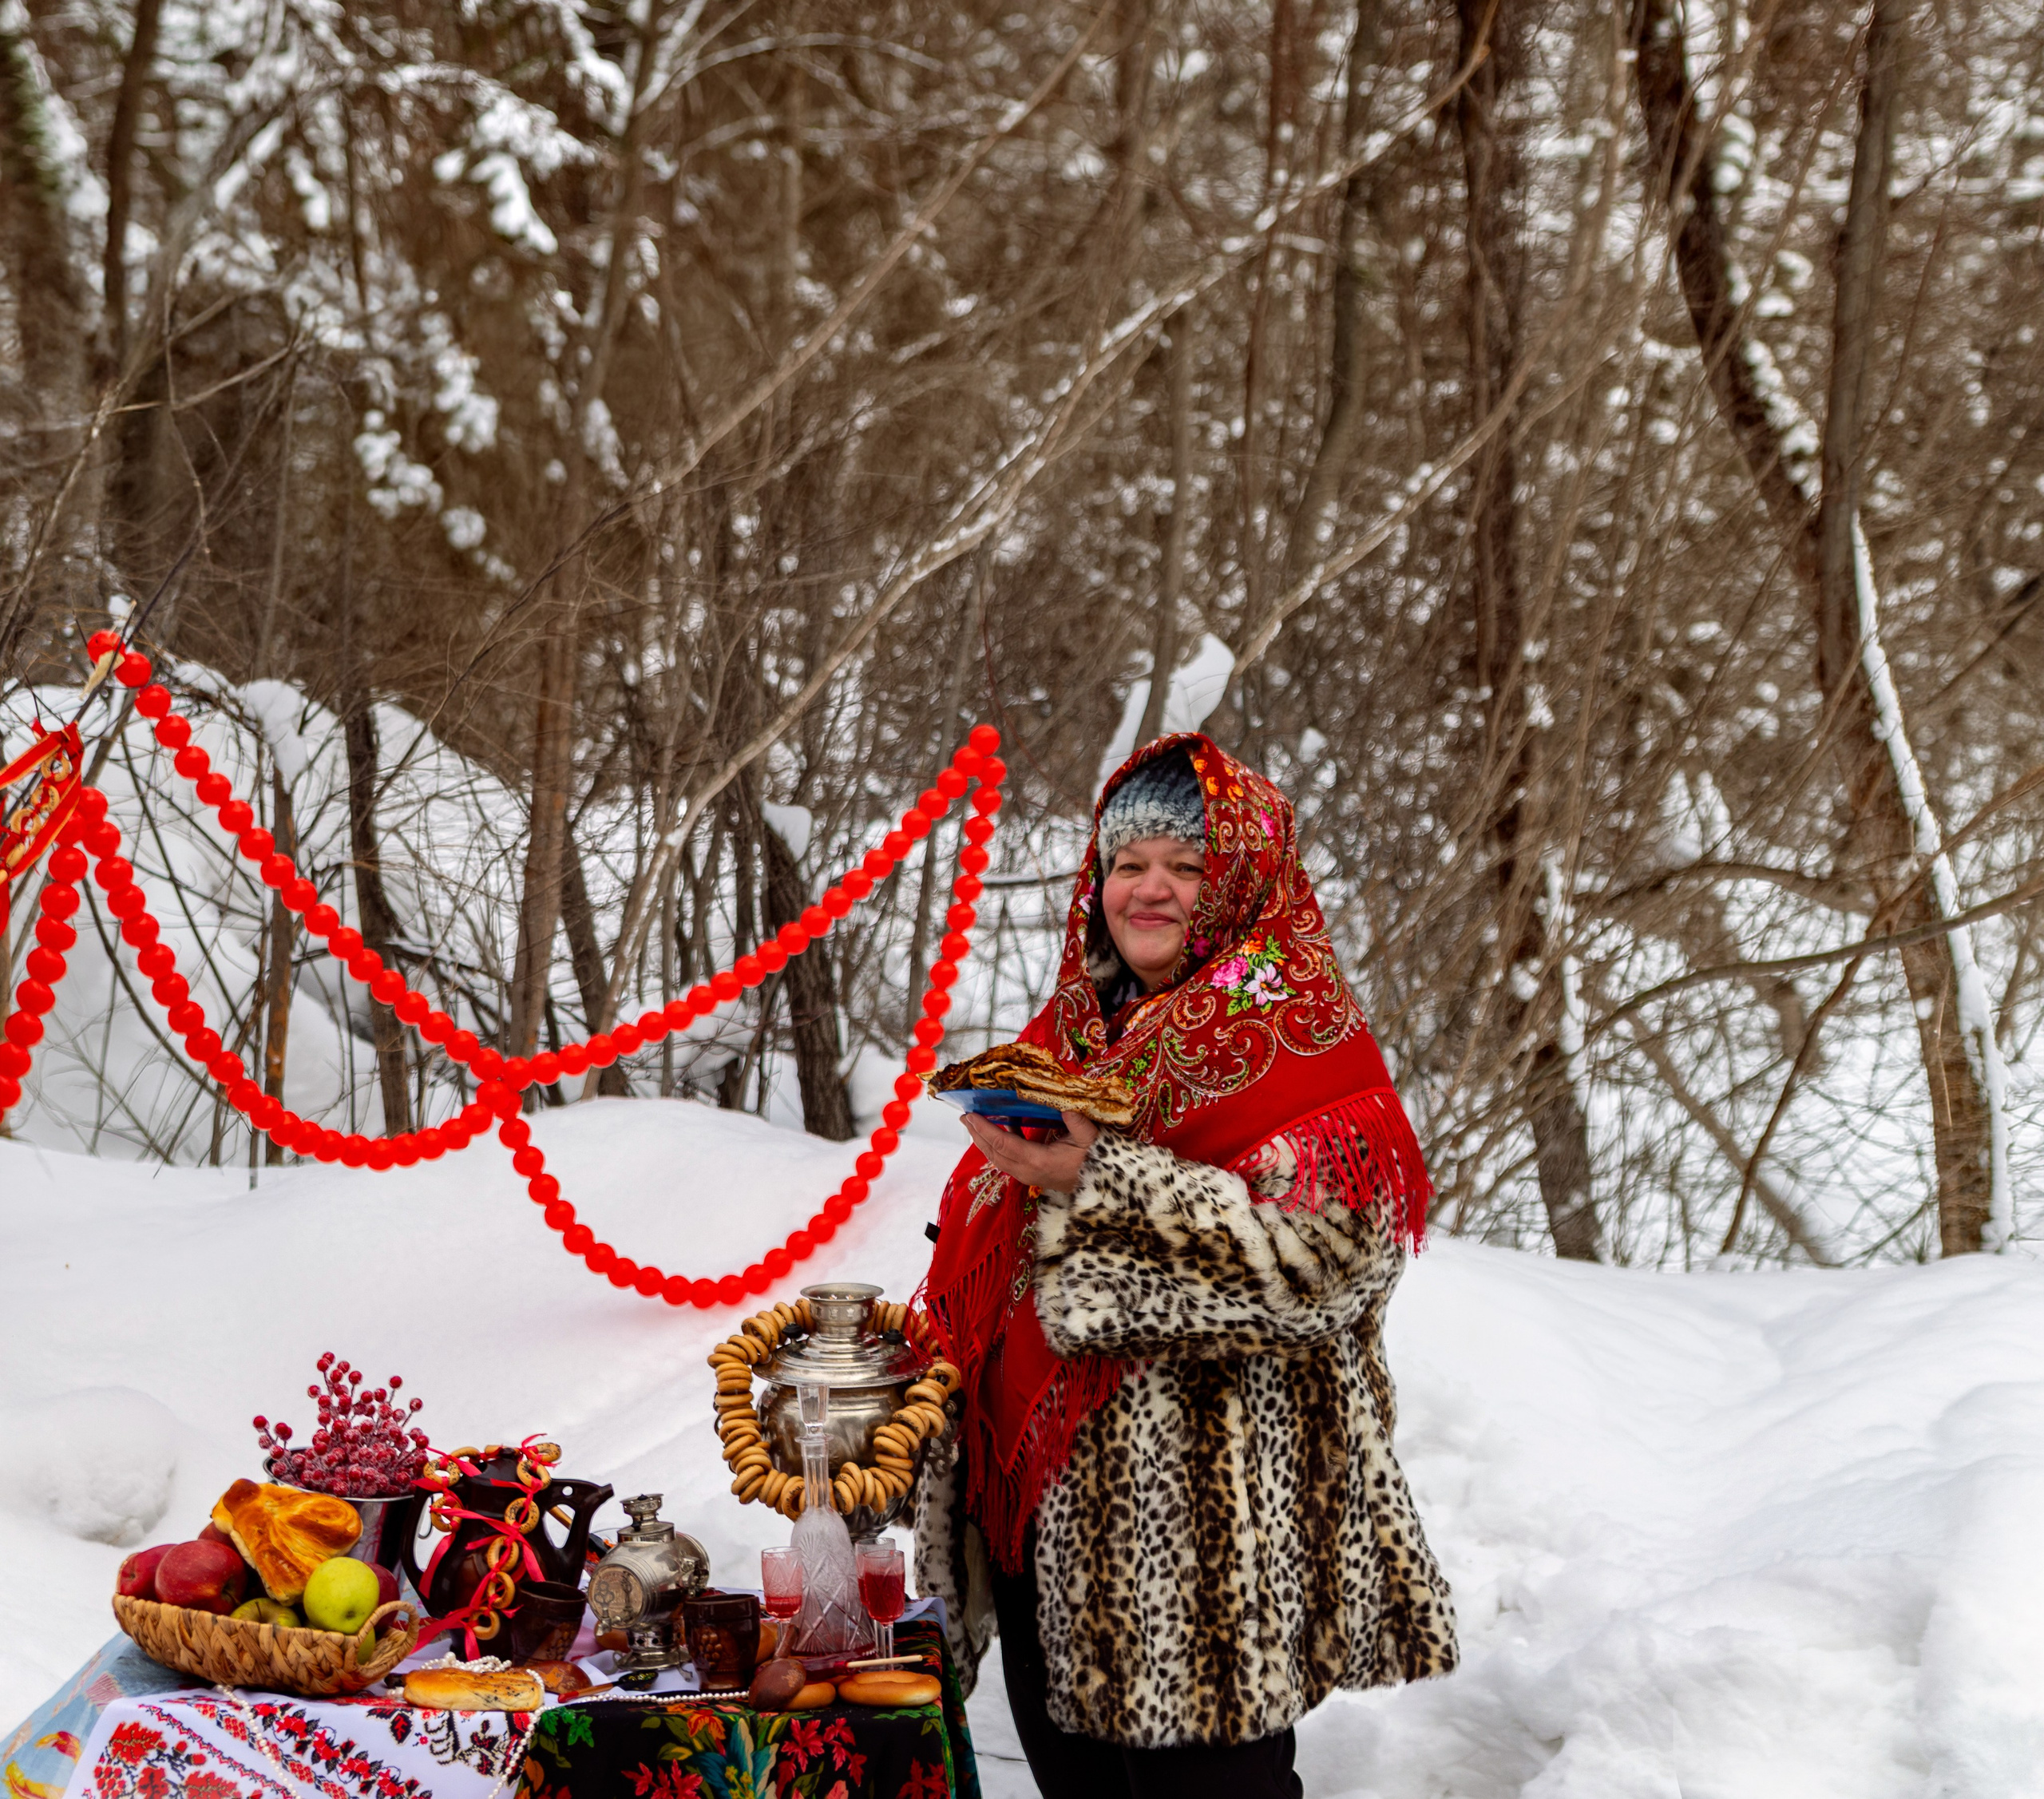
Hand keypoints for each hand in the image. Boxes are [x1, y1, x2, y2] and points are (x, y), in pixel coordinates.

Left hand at [961, 1109, 1099, 1190]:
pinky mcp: (1029, 1174)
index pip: (1003, 1143)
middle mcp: (1027, 1170)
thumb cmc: (1095, 1159)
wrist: (1100, 1186)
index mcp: (1038, 1161)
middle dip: (977, 1134)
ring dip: (984, 1141)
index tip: (970, 1115)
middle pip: (994, 1152)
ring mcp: (1027, 1175)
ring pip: (998, 1158)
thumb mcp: (1089, 1138)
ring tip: (973, 1123)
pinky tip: (999, 1128)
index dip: (985, 1129)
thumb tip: (1065, 1106)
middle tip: (964, 1116)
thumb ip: (1077, 1121)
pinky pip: (1007, 1159)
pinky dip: (997, 1145)